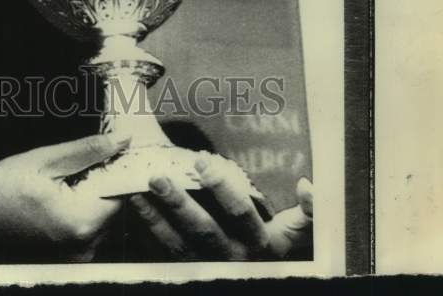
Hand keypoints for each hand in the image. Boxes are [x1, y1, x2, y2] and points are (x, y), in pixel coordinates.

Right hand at [0, 133, 128, 261]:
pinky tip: (64, 192)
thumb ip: (89, 150)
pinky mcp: (71, 251)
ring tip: (68, 177)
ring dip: (94, 192)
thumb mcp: (49, 158)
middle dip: (104, 179)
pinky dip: (84, 206)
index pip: (120, 192)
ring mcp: (77, 251)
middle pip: (113, 205)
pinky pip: (90, 224)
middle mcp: (83, 243)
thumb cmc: (7, 184)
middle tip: (80, 162)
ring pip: (103, 214)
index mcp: (80, 221)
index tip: (114, 150)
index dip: (118, 167)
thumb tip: (121, 141)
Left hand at [129, 156, 313, 260]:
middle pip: (203, 229)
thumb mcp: (296, 236)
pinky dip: (149, 228)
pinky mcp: (190, 270)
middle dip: (178, 202)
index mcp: (260, 244)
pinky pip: (165, 252)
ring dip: (156, 215)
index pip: (240, 213)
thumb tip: (307, 184)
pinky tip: (135, 205)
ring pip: (178, 242)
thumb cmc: (276, 250)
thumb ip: (307, 213)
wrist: (258, 281)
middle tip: (157, 175)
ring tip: (138, 188)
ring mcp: (209, 266)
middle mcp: (233, 258)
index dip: (221, 188)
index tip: (201, 161)